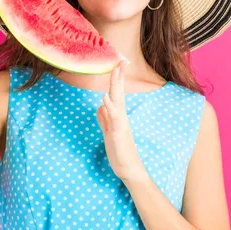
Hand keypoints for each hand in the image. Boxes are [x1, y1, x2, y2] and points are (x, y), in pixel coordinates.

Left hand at [96, 60, 147, 183]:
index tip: (117, 65)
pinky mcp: (118, 133)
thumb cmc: (120, 152)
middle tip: (120, 60)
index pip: (116, 94)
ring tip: (115, 71)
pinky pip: (114, 117)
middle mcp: (121, 117)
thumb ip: (105, 120)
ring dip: (116, 86)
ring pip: (117, 101)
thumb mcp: (108, 133)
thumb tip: (101, 106)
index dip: (116, 80)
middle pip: (118, 93)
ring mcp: (120, 124)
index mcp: (118, 116)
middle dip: (118, 77)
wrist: (129, 169)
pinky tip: (105, 98)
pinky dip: (110, 106)